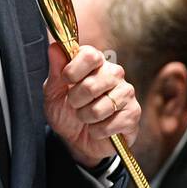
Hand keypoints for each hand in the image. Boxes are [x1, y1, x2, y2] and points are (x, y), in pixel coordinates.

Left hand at [43, 43, 139, 166]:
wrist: (76, 140)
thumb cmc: (66, 112)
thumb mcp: (54, 92)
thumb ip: (55, 70)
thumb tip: (55, 47)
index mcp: (95, 62)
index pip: (89, 55)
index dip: (73, 70)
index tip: (65, 80)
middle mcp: (114, 73)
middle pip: (91, 85)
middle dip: (75, 101)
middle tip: (75, 104)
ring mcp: (126, 92)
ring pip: (99, 108)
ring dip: (86, 117)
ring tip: (87, 117)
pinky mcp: (133, 113)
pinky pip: (109, 125)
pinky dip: (97, 131)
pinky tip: (98, 128)